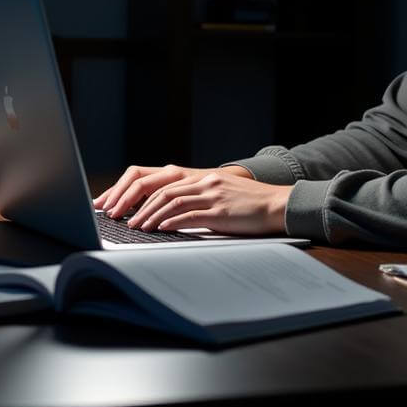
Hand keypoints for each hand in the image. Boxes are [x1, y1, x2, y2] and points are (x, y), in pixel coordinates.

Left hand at [127, 171, 292, 235]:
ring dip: (152, 216)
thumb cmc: (252, 204)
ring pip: (173, 202)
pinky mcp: (220, 211)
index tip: (133, 209)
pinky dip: (171, 222)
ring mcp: (213, 195)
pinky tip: (161, 229)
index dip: (146, 197)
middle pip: (164, 191)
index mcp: (206, 177)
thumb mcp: (224, 194)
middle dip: (142, 206)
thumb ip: (203, 198)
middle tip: (128, 220)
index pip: (167, 185)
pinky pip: (190, 215)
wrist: (277, 204)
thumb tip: (178, 214)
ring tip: (139, 227)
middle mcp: (207, 182)